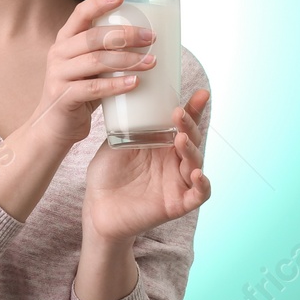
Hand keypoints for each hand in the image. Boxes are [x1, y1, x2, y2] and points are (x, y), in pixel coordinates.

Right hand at [25, 0, 159, 151]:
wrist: (53, 127)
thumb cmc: (79, 93)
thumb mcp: (88, 68)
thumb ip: (105, 53)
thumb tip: (148, 41)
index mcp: (65, 39)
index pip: (80, 13)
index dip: (99, 2)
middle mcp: (58, 52)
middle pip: (94, 36)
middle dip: (126, 35)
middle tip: (151, 37)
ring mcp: (58, 74)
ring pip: (96, 61)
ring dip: (127, 60)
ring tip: (151, 62)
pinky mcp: (63, 96)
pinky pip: (94, 88)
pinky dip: (116, 85)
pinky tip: (135, 82)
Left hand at [82, 89, 211, 243]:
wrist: (97, 207)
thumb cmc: (106, 174)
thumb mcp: (116, 142)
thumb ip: (129, 123)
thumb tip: (131, 91)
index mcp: (163, 144)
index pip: (182, 124)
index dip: (193, 110)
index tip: (201, 93)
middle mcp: (173, 161)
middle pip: (192, 140)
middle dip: (190, 125)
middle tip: (179, 113)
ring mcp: (177, 182)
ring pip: (196, 163)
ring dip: (192, 150)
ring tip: (181, 139)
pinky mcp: (177, 204)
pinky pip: (199, 195)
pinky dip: (203, 185)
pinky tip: (197, 174)